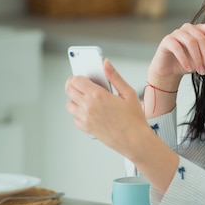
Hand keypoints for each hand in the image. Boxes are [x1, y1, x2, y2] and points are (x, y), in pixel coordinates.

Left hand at [66, 60, 179, 192]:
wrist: (135, 141)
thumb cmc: (134, 119)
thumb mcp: (128, 93)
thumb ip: (114, 76)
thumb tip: (106, 63)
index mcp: (98, 95)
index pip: (76, 80)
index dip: (78, 76)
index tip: (84, 76)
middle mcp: (88, 106)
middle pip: (69, 90)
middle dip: (73, 85)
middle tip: (83, 84)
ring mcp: (85, 118)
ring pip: (70, 104)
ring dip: (76, 99)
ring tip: (89, 99)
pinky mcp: (86, 128)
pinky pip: (75, 118)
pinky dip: (80, 113)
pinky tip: (92, 111)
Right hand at [148, 22, 204, 84]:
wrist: (169, 71)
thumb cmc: (188, 62)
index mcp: (199, 30)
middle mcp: (188, 29)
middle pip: (201, 38)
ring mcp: (176, 33)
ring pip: (191, 42)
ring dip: (197, 59)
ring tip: (201, 71)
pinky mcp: (167, 40)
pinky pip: (177, 47)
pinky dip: (184, 59)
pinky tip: (189, 69)